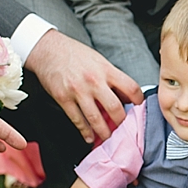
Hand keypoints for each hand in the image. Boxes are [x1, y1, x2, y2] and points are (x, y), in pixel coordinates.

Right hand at [24, 30, 143, 143]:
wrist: (48, 50)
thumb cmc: (76, 54)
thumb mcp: (100, 61)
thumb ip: (113, 78)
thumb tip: (126, 97)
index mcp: (106, 70)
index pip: (131, 88)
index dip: (138, 100)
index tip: (138, 107)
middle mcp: (94, 81)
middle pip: (115, 108)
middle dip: (121, 122)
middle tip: (123, 129)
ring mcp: (78, 90)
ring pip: (96, 118)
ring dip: (104, 132)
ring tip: (108, 138)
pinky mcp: (63, 98)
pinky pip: (77, 119)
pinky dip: (85, 131)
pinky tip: (89, 137)